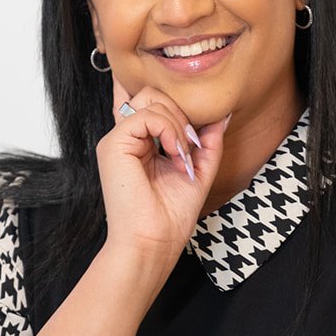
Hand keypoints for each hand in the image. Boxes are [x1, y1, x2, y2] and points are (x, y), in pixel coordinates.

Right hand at [95, 75, 227, 264]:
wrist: (154, 242)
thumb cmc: (170, 216)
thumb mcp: (199, 170)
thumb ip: (208, 141)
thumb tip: (222, 114)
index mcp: (141, 142)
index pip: (149, 101)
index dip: (169, 98)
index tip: (194, 124)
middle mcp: (127, 138)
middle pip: (153, 93)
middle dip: (182, 113)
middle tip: (191, 149)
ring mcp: (118, 140)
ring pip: (151, 98)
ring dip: (178, 124)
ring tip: (183, 157)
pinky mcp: (114, 145)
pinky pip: (147, 116)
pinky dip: (169, 131)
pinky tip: (175, 154)